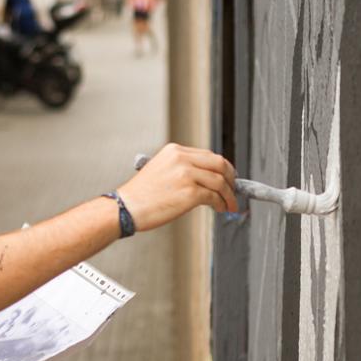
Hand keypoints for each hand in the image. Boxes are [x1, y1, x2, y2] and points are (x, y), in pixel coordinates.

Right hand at [114, 143, 236, 231]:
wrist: (126, 207)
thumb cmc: (141, 194)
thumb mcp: (160, 169)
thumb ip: (182, 168)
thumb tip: (207, 178)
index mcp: (175, 150)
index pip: (208, 155)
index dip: (222, 167)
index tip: (227, 177)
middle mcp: (182, 159)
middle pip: (219, 164)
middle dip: (231, 178)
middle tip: (233, 190)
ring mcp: (187, 175)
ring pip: (220, 182)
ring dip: (229, 195)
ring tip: (229, 205)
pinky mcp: (190, 193)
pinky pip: (214, 197)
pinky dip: (221, 204)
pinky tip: (220, 209)